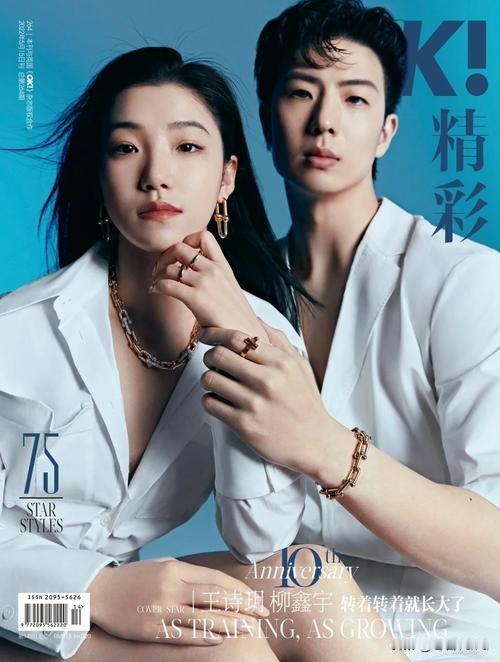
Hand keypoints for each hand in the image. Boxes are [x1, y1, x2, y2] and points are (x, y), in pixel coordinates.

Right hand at [88, 556, 268, 645]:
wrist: (100, 593)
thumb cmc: (135, 578)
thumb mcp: (163, 566)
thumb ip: (188, 573)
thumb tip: (217, 584)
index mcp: (175, 569)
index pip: (215, 579)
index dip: (238, 589)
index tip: (255, 598)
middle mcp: (171, 588)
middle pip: (214, 597)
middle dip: (242, 605)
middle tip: (262, 613)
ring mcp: (161, 610)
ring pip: (202, 618)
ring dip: (229, 624)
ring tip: (249, 628)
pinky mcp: (151, 630)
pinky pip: (182, 636)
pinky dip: (203, 638)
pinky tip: (219, 639)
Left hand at [150, 231, 267, 340]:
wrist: (246, 337)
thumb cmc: (236, 319)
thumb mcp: (229, 290)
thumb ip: (215, 278)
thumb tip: (196, 276)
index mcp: (223, 266)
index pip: (203, 236)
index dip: (186, 241)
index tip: (180, 256)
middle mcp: (214, 270)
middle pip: (180, 247)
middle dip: (166, 256)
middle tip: (161, 269)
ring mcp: (205, 283)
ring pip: (170, 266)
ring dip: (158, 273)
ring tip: (156, 282)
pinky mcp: (196, 298)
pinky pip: (167, 284)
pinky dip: (156, 286)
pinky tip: (155, 291)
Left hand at [199, 320, 339, 477]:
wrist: (315, 443)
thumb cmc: (306, 403)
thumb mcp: (300, 367)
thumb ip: (279, 341)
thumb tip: (256, 319)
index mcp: (281, 363)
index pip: (237, 338)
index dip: (215, 334)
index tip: (206, 335)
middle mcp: (267, 381)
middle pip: (218, 356)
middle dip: (209, 356)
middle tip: (211, 361)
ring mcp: (254, 404)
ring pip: (210, 379)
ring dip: (207, 379)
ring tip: (215, 382)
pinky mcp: (243, 426)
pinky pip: (210, 404)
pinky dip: (209, 400)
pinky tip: (218, 401)